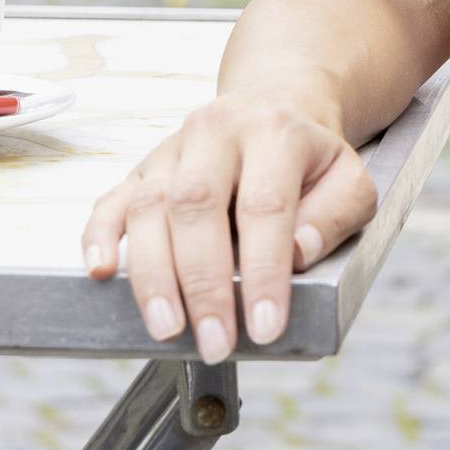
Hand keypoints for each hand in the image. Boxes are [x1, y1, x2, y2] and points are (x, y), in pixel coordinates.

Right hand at [80, 94, 378, 362]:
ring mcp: (172, 148)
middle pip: (196, 204)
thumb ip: (335, 216)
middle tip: (214, 342)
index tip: (264, 327)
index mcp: (274, 131)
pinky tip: (100, 272)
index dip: (263, 271)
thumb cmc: (312, 161)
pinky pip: (111, 199)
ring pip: (149, 206)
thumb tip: (297, 252)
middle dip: (203, 283)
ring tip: (166, 329)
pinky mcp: (142, 168)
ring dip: (152, 274)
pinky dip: (99, 237)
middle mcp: (217, 131)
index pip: (265, 206)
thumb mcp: (351, 181)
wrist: (275, 107)